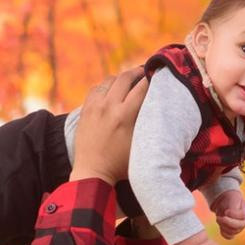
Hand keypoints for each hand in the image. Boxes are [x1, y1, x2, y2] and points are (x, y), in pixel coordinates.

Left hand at [69, 68, 148, 184]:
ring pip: (110, 80)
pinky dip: (106, 86)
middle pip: (125, 77)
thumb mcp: (140, 144)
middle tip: (146, 72)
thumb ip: (147, 123)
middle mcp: (108, 107)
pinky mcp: (85, 109)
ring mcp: (94, 106)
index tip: (159, 75)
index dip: (152, 79)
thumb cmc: (121, 164)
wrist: (92, 172)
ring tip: (130, 80)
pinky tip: (113, 90)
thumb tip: (158, 105)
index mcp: (124, 116)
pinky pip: (96, 88)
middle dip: (137, 72)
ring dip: (121, 78)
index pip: (142, 88)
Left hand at [210, 189, 244, 238]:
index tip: (226, 211)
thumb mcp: (232, 199)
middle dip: (227, 222)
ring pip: (232, 231)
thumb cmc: (230, 200)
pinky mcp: (233, 232)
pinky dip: (223, 233)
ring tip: (218, 218)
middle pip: (239, 226)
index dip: (234, 214)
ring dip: (223, 226)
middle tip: (218, 218)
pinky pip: (229, 236)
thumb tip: (227, 215)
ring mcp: (239, 228)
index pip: (243, 215)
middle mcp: (244, 221)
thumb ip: (232, 206)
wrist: (227, 203)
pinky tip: (220, 226)